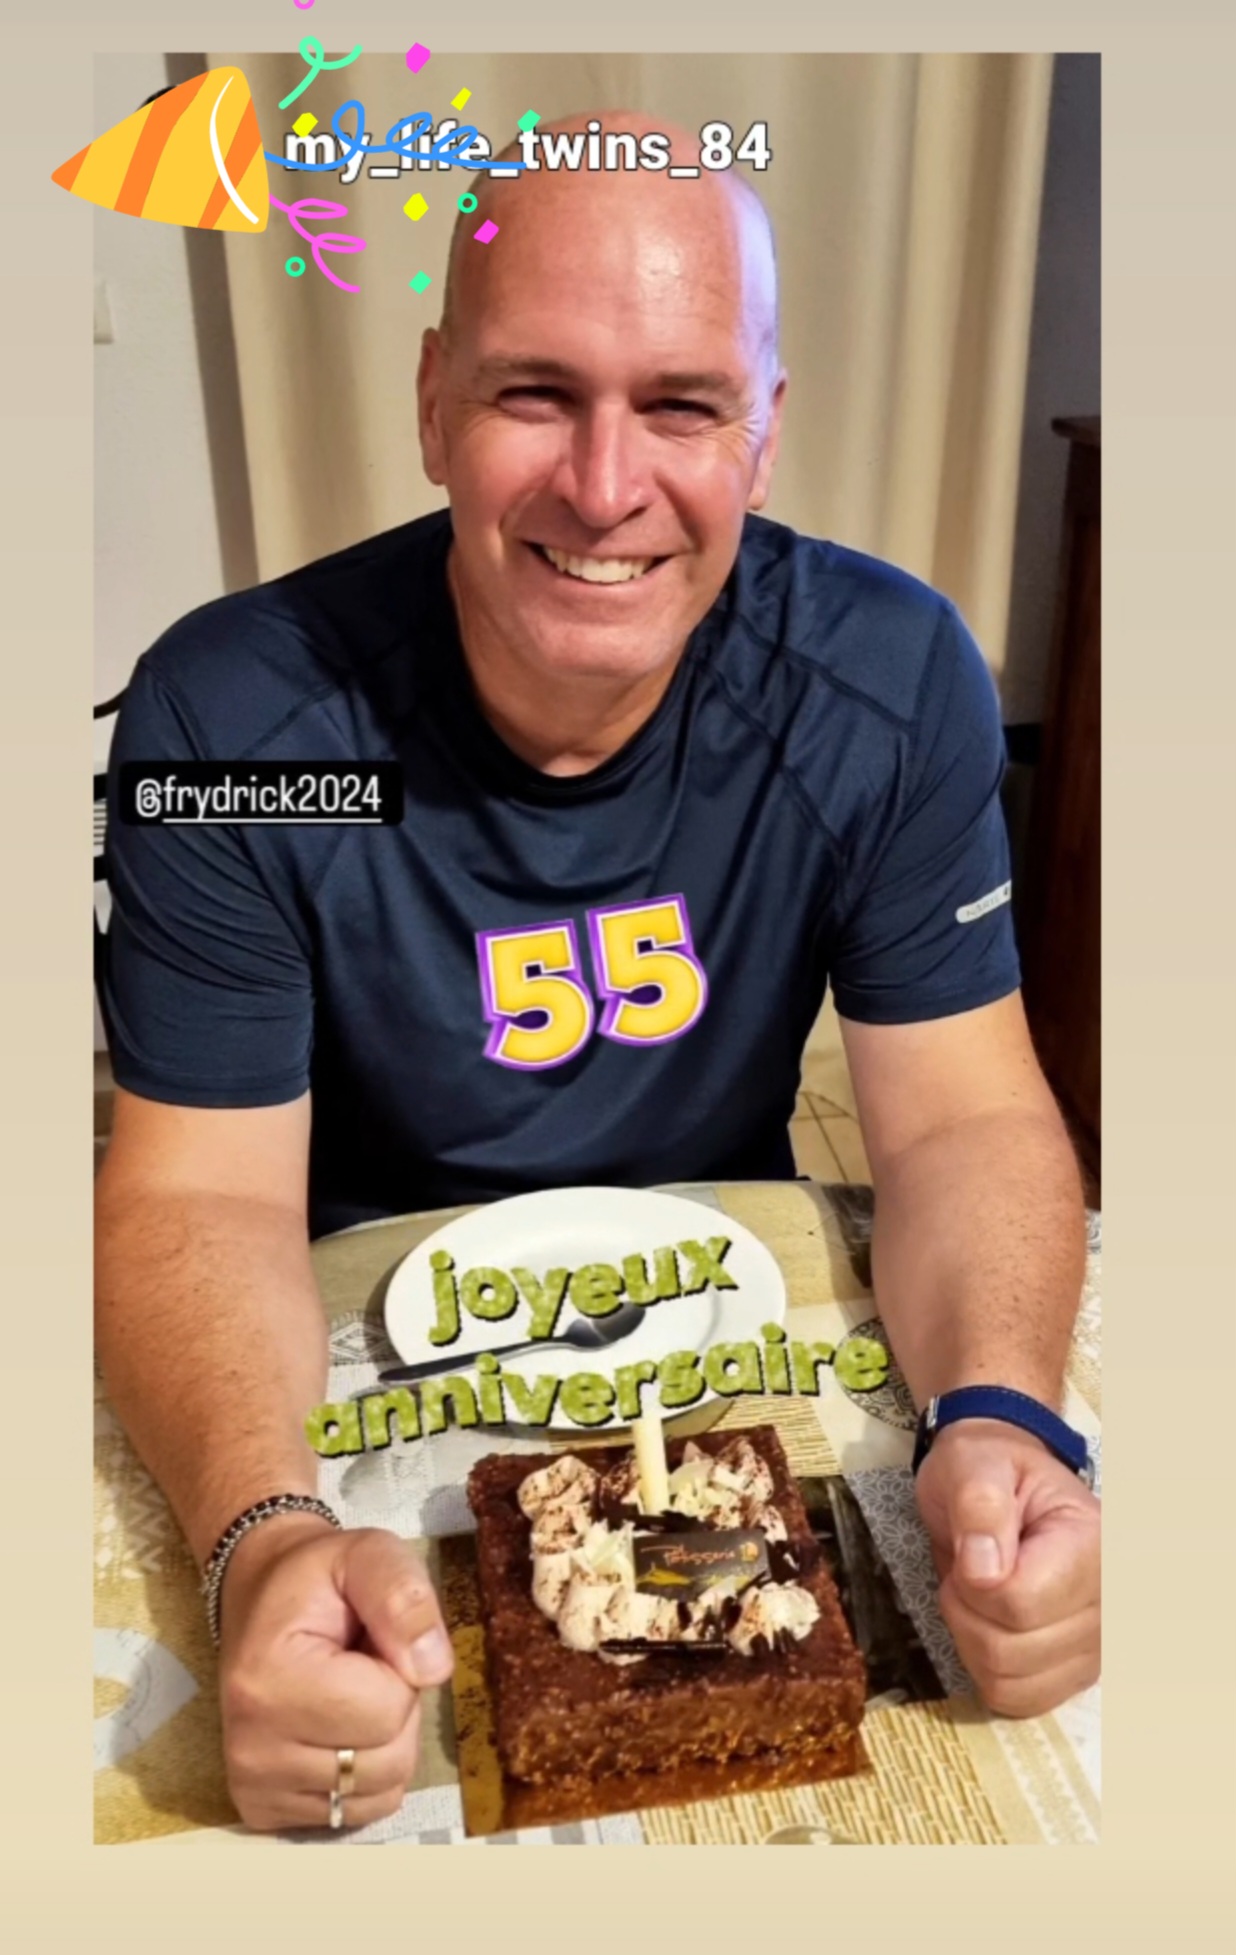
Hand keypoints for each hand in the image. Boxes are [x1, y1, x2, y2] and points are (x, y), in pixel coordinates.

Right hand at [217, 1513, 453, 1830]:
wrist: (261, 1595)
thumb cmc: (318, 1577)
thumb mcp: (369, 1554)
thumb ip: (404, 1598)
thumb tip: (433, 1669)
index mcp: (269, 1681)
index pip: (388, 1710)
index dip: (400, 1668)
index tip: (369, 1640)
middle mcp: (251, 1749)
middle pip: (389, 1760)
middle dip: (395, 1707)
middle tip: (361, 1666)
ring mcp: (253, 1786)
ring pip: (379, 1792)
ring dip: (383, 1741)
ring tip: (348, 1692)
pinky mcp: (262, 1811)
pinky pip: (356, 1812)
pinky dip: (364, 1774)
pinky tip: (334, 1727)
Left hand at [914, 1417, 1099, 1717]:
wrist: (1000, 1484)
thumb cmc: (987, 1469)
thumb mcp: (971, 1464)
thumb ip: (977, 1505)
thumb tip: (983, 1571)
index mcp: (1094, 1545)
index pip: (1021, 1601)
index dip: (973, 1584)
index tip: (971, 1550)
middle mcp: (1110, 1603)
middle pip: (1011, 1651)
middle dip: (966, 1611)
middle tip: (967, 1570)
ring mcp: (1097, 1645)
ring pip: (1010, 1683)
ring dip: (971, 1641)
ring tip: (977, 1595)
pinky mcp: (1075, 1673)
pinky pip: (1017, 1701)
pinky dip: (987, 1670)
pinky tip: (988, 1627)